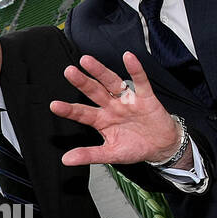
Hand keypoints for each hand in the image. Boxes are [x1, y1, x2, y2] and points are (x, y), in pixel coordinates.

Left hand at [50, 52, 180, 166]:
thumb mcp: (111, 154)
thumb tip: (66, 160)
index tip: (55, 106)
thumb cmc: (136, 147)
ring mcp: (127, 100)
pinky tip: (128, 58)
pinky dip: (135, 70)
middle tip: (69, 72)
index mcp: (101, 120)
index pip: (82, 113)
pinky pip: (140, 82)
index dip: (69, 110)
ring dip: (100, 71)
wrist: (161, 146)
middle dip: (82, 82)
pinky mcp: (145, 98)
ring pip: (112, 82)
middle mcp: (112, 107)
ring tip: (87, 61)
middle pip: (94, 92)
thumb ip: (89, 155)